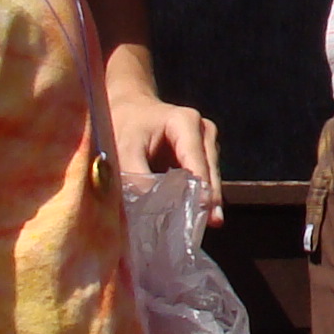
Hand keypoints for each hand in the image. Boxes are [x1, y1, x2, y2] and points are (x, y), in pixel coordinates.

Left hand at [112, 92, 222, 215]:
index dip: (201, 186)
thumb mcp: (124, 147)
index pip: (197, 161)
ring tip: (200, 226)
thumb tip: (149, 205)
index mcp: (186, 123)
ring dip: (204, 200)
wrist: (128, 107)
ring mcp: (206, 145)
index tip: (204, 210)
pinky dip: (196, 197)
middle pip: (210, 171)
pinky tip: (191, 217)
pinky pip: (203, 180)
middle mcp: (203, 132)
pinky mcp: (201, 158)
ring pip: (210, 178)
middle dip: (208, 198)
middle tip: (209, 224)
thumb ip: (136, 175)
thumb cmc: (124, 122)